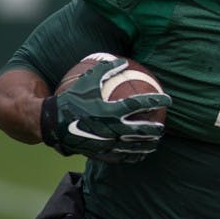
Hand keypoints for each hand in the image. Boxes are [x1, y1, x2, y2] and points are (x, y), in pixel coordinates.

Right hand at [40, 57, 170, 162]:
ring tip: (155, 142)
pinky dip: (132, 156)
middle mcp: (111, 128)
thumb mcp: (87, 81)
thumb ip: (106, 69)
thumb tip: (123, 61)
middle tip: (163, 126)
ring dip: (147, 145)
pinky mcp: (100, 153)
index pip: (140, 105)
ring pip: (133, 146)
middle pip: (142, 130)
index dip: (156, 101)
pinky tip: (139, 155)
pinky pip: (121, 157)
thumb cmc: (70, 99)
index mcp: (110, 110)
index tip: (168, 99)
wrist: (51, 123)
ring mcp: (107, 143)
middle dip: (155, 129)